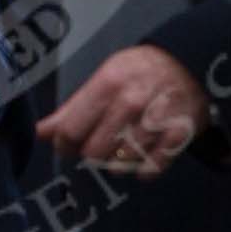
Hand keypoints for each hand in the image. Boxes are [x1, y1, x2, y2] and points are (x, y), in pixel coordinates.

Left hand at [35, 44, 212, 178]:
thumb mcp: (104, 77)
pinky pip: (150, 169)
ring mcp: (155, 121)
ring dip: (118, 160)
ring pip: (120, 164)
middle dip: (91, 153)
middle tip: (99, 143)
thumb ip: (72, 108)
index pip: (71, 130)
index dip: (63, 144)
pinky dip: (143, 167)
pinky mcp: (177, 137)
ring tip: (123, 144)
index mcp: (107, 84)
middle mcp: (130, 103)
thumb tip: (40, 132)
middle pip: (93, 152)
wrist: (190, 62)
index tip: (67, 145)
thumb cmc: (139, 72)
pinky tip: (144, 151)